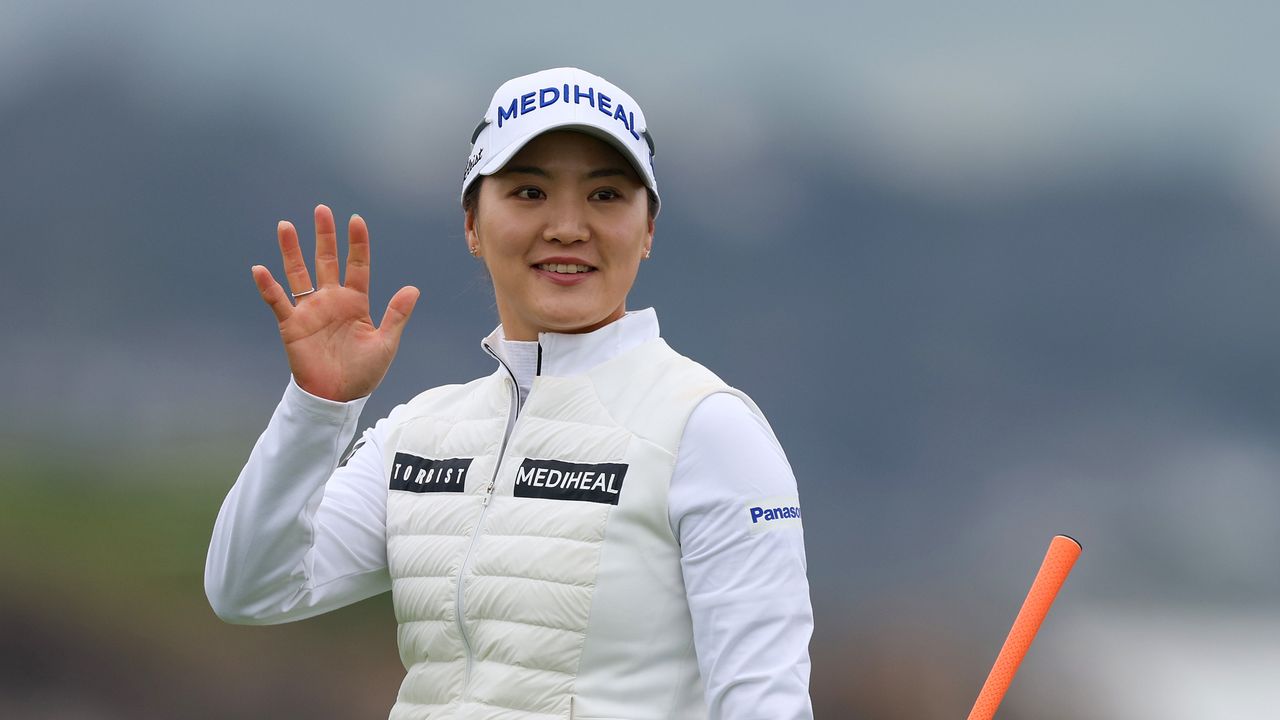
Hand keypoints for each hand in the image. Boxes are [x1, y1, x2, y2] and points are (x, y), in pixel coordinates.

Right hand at [252, 204, 419, 401]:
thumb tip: (413, 288)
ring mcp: (310, 310)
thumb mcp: (385, 343)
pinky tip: (260, 269)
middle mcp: (331, 300)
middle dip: (324, 236)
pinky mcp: (292, 325)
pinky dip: (268, 287)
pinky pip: (278, 302)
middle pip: (326, 261)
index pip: (357, 266)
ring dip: (292, 251)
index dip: (357, 244)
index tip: (356, 220)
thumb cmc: (363, 373)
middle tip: (322, 210)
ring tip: (286, 225)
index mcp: (356, 302)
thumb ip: (396, 315)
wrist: (337, 398)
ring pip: (299, 274)